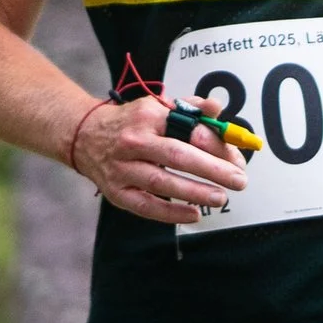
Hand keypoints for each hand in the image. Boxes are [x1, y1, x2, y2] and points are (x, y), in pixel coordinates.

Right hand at [71, 94, 251, 226]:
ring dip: (195, 191)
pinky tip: (193, 214)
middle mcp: (133, 141)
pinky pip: (146, 206)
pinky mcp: (116, 192)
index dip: (216, 145)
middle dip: (213, 169)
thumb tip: (217, 110)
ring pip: (162, 182)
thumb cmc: (130, 123)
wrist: (83, 136)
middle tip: (239, 180)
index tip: (237, 158)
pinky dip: (171, 212)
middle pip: (177, 156)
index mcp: (148, 115)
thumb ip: (189, 110)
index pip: (188, 130)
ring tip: (220, 197)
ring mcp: (122, 168)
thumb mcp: (157, 107)